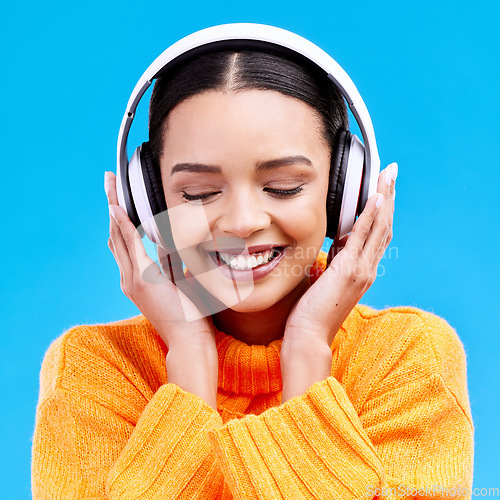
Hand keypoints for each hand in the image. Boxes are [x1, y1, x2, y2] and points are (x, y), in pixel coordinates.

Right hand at [104, 171, 215, 348]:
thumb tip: (167, 240)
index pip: (124, 243)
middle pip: (116, 235)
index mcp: (137, 279)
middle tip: (110, 180)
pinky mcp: (142, 280)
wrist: (190, 340)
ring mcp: (132, 280)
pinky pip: (131, 246)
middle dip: (113, 205)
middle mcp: (129, 278)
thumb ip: (169, 261)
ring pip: (118, 237)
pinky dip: (124, 226)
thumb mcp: (178, 280)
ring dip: (115, 208)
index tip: (120, 198)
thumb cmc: (189, 314)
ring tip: (111, 184)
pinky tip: (118, 208)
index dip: (120, 219)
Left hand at [280, 163, 396, 400]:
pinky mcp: (349, 270)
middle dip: (389, 196)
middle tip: (392, 171)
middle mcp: (367, 269)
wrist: (308, 336)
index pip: (377, 234)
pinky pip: (363, 237)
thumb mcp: (325, 280)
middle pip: (384, 226)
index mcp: (361, 271)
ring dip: (385, 198)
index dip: (382, 210)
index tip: (383, 188)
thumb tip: (334, 245)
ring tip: (389, 174)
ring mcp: (361, 270)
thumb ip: (334, 262)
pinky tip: (377, 197)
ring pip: (380, 227)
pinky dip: (372, 215)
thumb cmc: (311, 311)